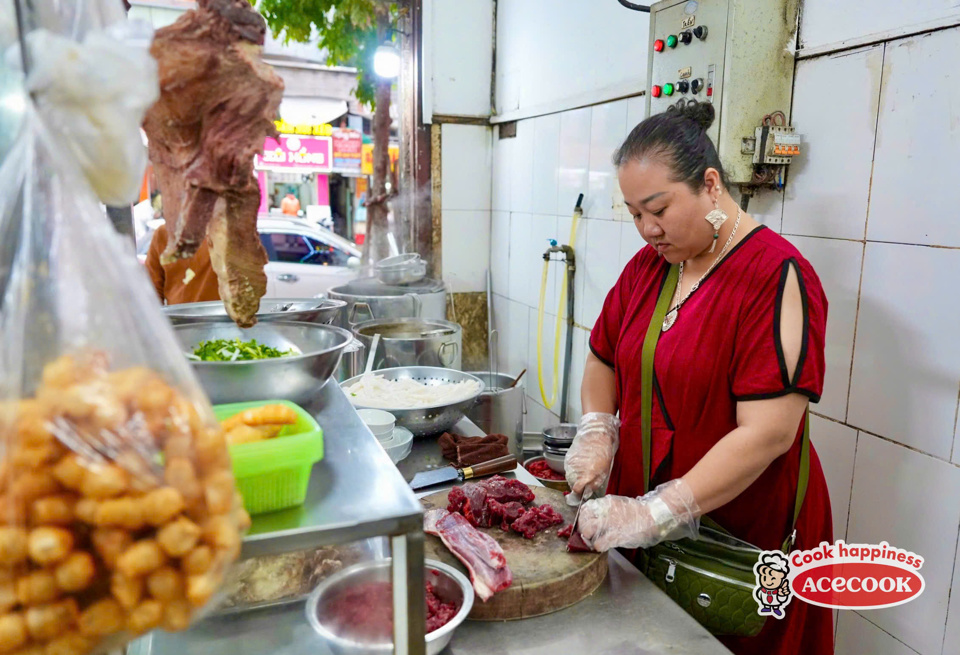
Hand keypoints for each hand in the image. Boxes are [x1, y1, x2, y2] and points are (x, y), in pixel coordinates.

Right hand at [564, 413, 619, 497]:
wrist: (595, 435)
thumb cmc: (603, 453)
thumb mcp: (604, 472)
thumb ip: (594, 484)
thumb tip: (587, 491)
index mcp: (584, 476)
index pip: (576, 491)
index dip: (580, 493)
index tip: (583, 493)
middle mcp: (574, 471)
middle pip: (571, 484)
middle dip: (577, 484)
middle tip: (586, 480)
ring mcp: (569, 464)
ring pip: (569, 476)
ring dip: (575, 476)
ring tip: (584, 470)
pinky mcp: (567, 458)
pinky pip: (568, 468)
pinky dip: (573, 469)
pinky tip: (581, 463)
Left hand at [577, 479, 699, 551]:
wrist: (652, 517)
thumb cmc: (635, 513)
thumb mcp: (617, 505)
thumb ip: (604, 509)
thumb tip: (591, 517)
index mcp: (605, 503)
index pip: (584, 510)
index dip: (582, 519)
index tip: (585, 524)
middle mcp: (604, 512)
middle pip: (582, 522)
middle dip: (583, 530)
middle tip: (589, 535)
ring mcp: (609, 524)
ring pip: (587, 533)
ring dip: (590, 539)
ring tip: (597, 540)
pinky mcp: (615, 536)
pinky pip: (598, 544)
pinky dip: (599, 546)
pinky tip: (604, 545)